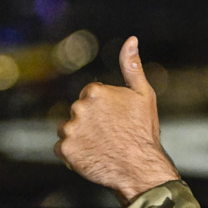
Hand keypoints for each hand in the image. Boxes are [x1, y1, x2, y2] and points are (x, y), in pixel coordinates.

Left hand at [55, 36, 178, 204]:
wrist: (141, 168)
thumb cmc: (144, 131)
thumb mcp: (143, 94)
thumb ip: (132, 66)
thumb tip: (131, 39)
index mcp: (94, 91)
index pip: (89, 98)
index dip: (103, 111)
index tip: (116, 122)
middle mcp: (78, 108)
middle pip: (78, 114)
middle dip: (90, 124)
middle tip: (110, 137)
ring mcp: (70, 130)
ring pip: (69, 131)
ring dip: (80, 138)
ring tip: (101, 148)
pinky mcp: (65, 150)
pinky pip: (63, 149)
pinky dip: (73, 154)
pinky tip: (91, 157)